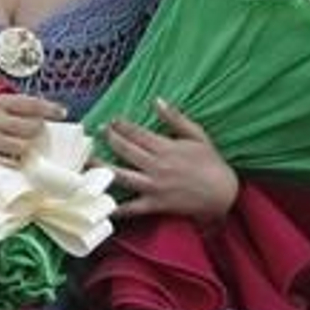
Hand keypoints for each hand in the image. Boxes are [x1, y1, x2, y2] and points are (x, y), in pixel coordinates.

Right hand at [0, 93, 65, 195]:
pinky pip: (8, 165)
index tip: (62, 113)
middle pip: (33, 127)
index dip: (50, 108)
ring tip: (27, 153)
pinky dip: (15, 167)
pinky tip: (15, 166)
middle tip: (38, 138)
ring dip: (29, 151)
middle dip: (39, 134)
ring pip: (23, 147)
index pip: (31, 103)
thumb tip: (36, 115)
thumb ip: (5, 107)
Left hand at [105, 99, 238, 222]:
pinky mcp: (155, 205)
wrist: (223, 194)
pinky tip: (101, 204)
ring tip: (87, 161)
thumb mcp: (197, 135)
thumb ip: (176, 118)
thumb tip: (157, 100)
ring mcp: (154, 187)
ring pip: (121, 176)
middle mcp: (156, 166)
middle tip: (98, 132)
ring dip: (102, 168)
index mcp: (166, 148)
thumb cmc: (211, 163)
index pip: (137, 133)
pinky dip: (116, 208)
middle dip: (110, 139)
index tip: (111, 120)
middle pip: (126, 151)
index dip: (122, 125)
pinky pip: (132, 208)